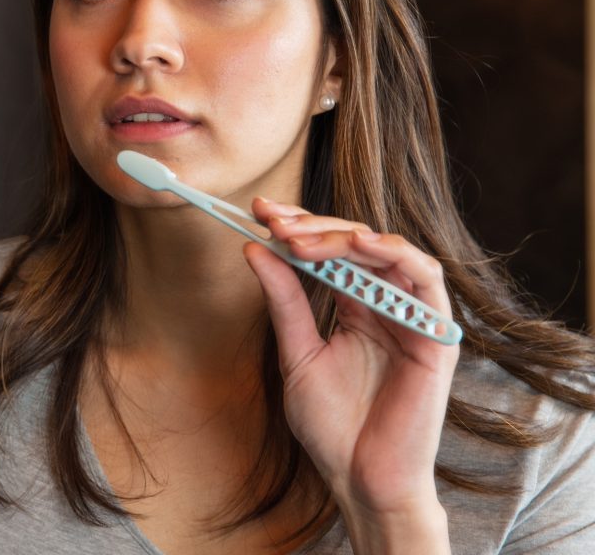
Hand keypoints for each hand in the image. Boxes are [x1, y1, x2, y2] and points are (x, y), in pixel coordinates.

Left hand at [243, 201, 457, 553]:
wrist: (360, 480)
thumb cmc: (332, 425)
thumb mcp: (296, 353)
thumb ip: (284, 302)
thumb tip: (255, 250)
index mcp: (357, 307)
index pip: (330, 252)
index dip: (298, 227)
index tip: (259, 212)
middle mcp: (387, 304)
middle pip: (356, 244)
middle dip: (312, 226)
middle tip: (273, 221)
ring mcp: (413, 317)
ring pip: (388, 251)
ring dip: (343, 236)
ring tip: (300, 237)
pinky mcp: (436, 334)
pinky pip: (427, 280)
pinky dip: (396, 254)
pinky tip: (360, 243)